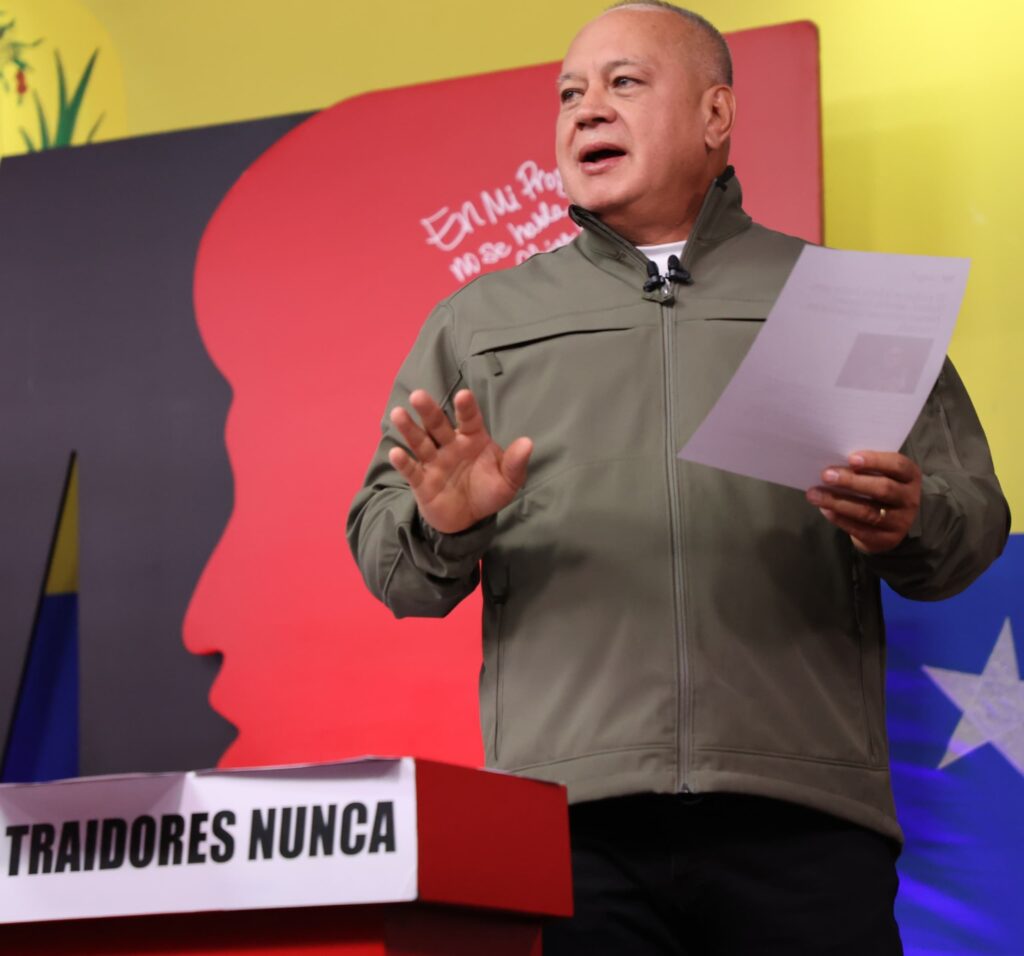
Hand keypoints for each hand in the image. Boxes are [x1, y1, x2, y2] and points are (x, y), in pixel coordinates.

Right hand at [387, 388, 532, 533]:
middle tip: (418, 395)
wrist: (468, 519)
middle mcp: (450, 445)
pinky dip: (403, 462)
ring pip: (420, 442)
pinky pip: (412, 470)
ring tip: (398, 413)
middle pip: (437, 425)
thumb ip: (515, 463)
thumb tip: (528, 443)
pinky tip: (396, 453)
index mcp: (472, 439)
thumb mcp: (508, 481)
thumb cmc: (488, 491)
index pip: (469, 419)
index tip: (463, 395)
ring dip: (409, 429)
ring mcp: (434, 462)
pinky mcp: (422, 481)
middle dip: (428, 411)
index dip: (466, 408)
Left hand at [806, 451, 921, 553]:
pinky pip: (860, 529)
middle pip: (883, 489)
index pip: (898, 465)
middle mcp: (909, 499)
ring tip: (815, 494)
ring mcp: (900, 521)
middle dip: (851, 481)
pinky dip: (840, 519)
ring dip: (838, 502)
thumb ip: (864, 467)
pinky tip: (825, 509)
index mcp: (910, 476)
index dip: (875, 461)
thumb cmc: (880, 488)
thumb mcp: (882, 474)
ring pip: (868, 511)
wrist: (892, 523)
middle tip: (826, 475)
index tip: (851, 458)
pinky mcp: (886, 539)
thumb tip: (834, 464)